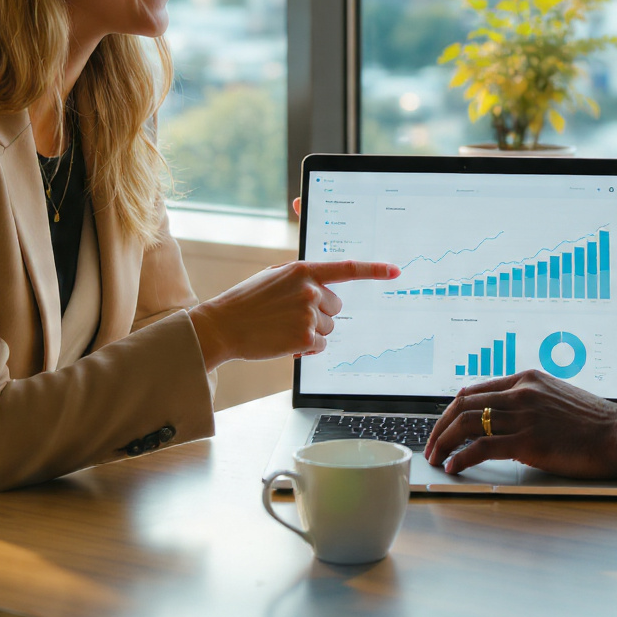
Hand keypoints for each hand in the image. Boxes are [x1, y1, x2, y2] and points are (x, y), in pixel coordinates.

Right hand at [190, 259, 398, 369]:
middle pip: (335, 306)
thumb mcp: (274, 277)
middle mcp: (310, 289)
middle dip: (318, 313)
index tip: (394, 271)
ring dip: (311, 332)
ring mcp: (309, 313)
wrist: (222, 325)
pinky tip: (284, 341)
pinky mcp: (305, 336)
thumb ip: (300, 276)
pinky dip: (306, 348)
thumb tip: (322, 283)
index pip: (346, 268)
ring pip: (328, 328)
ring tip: (283, 328)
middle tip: (290, 315)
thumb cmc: (247, 301)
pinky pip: (319, 346)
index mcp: (303, 269)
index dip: (374, 270)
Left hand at [424, 369, 616, 478]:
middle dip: (440, 426)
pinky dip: (461, 457)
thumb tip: (509, 417)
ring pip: (466, 423)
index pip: (475, 390)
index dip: (452, 410)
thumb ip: (532, 402)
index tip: (443, 426)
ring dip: (444, 442)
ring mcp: (523, 415)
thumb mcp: (558, 398)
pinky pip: (481, 447)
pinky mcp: (528, 441)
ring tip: (435, 458)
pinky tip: (454, 467)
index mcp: (527, 378)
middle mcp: (520, 391)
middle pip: (463, 405)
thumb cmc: (597, 422)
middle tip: (430, 446)